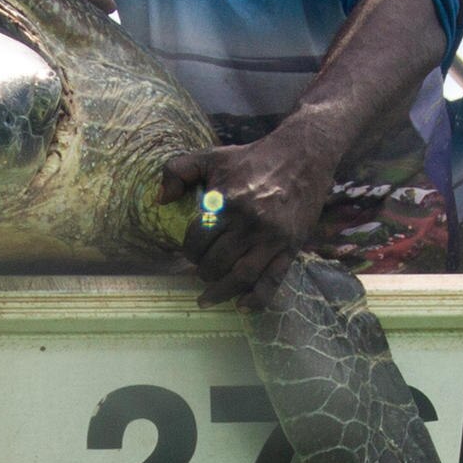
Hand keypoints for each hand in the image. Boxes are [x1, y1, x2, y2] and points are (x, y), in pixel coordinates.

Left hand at [159, 130, 329, 303]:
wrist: (302, 156)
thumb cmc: (253, 159)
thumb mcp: (212, 156)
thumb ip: (177, 170)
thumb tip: (160, 199)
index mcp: (227, 200)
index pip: (197, 239)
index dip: (189, 250)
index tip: (191, 252)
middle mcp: (249, 221)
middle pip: (217, 261)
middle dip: (203, 271)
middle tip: (201, 270)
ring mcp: (272, 237)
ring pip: (241, 276)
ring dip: (221, 292)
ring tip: (208, 298)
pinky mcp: (291, 247)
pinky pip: (272, 281)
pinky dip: (256, 299)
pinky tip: (242, 306)